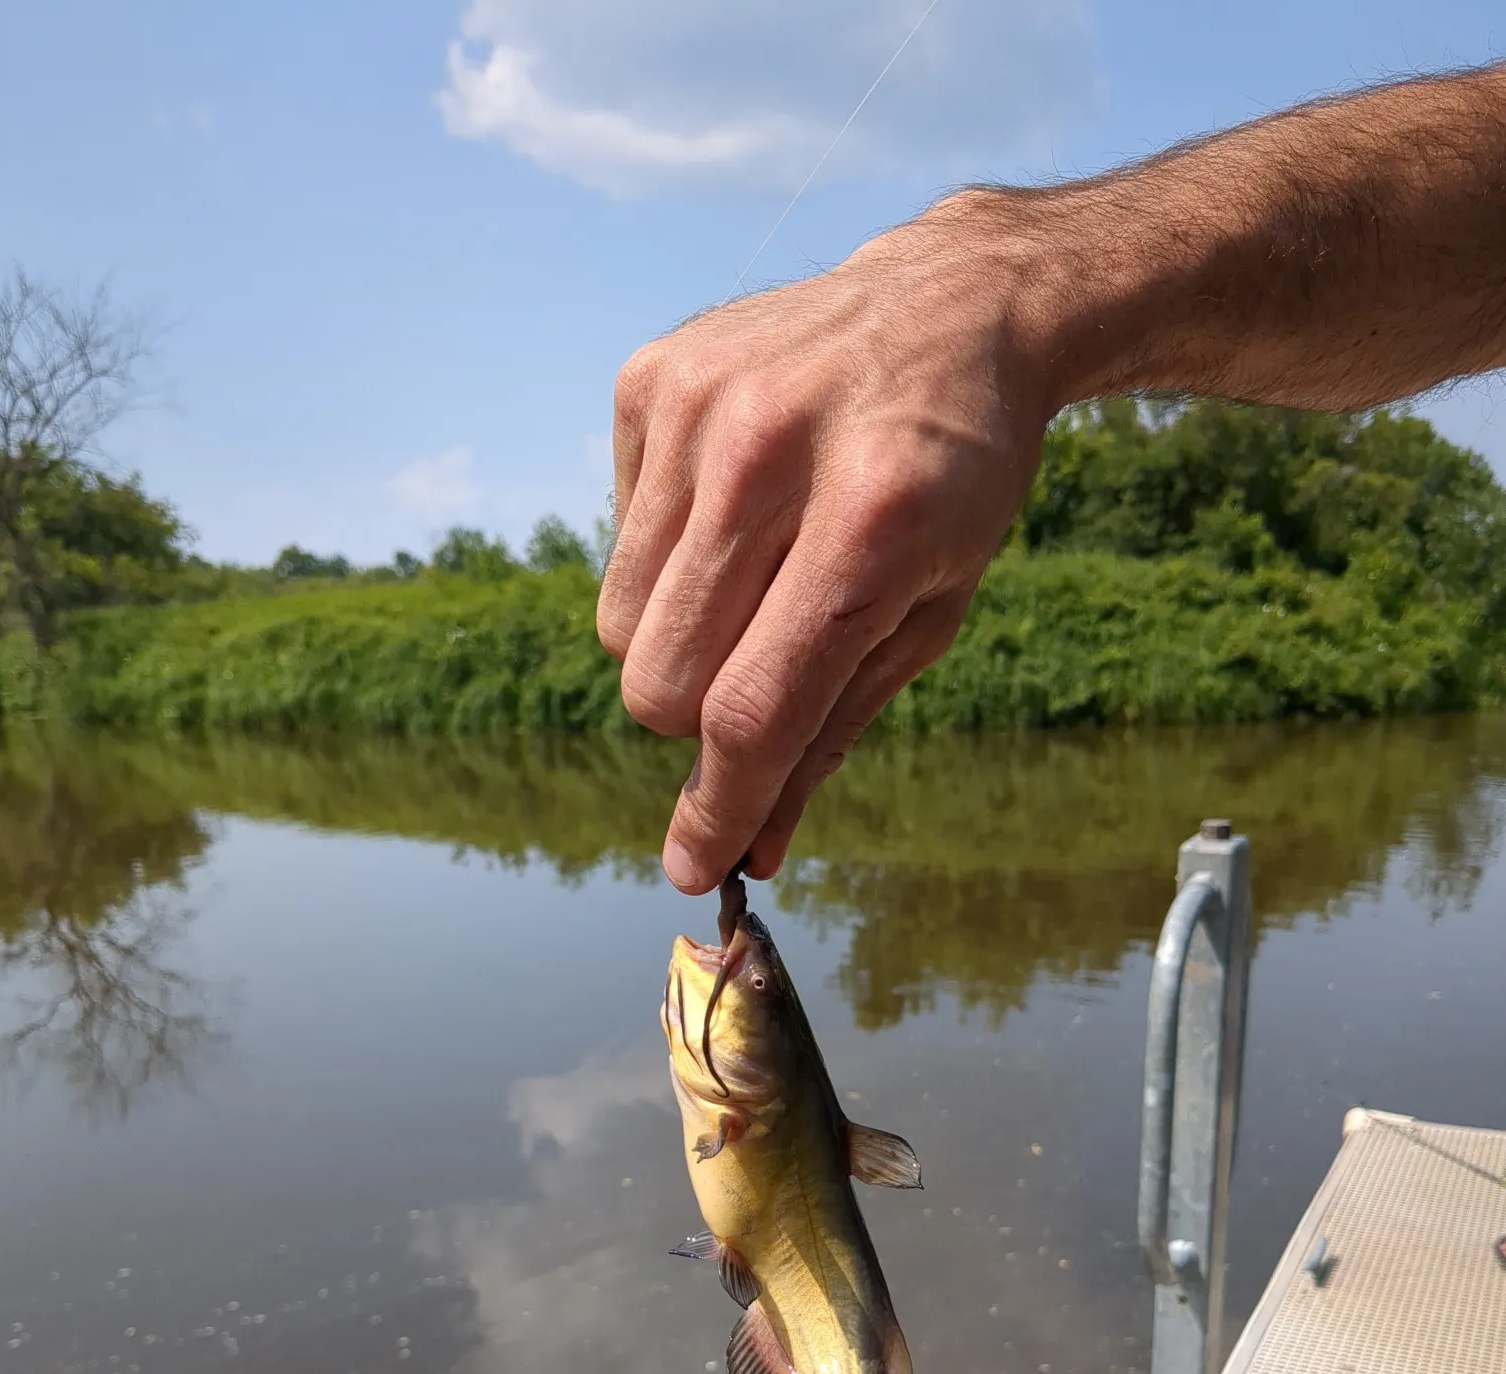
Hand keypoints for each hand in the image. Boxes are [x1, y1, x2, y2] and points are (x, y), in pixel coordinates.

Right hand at [597, 197, 1057, 893]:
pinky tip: (738, 500)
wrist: (952, 307)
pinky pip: (618, 539)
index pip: (753, 708)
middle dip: (701, 718)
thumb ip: (833, 731)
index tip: (693, 865)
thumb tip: (753, 845)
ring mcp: (701, 406)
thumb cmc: (956, 479)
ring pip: (621, 623)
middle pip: (661, 680)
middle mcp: (770, 455)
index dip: (717, 805)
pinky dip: (670, 555)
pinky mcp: (651, 377)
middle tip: (760, 669)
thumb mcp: (930, 611)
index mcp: (871, 524)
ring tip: (758, 572)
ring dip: (681, 638)